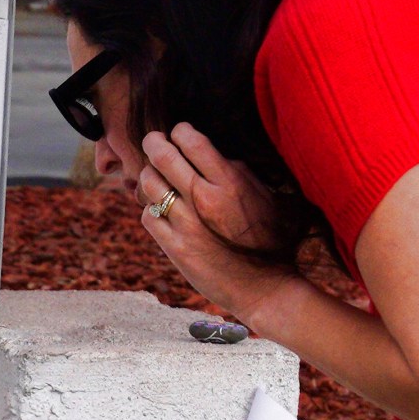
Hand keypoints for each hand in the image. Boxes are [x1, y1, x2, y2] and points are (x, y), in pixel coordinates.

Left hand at [135, 124, 297, 315]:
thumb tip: (217, 154)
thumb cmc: (270, 239)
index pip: (192, 141)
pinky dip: (150, 208)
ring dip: (149, 177)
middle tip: (152, 141)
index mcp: (230, 181)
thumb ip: (239, 172)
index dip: (180, 132)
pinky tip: (160, 211)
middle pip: (163, 156)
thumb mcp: (264, 196)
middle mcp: (206, 198)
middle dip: (153, 143)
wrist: (266, 287)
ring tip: (155, 179)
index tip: (179, 133)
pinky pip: (148, 216)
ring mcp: (187, 224)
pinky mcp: (176, 248)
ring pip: (149, 184)